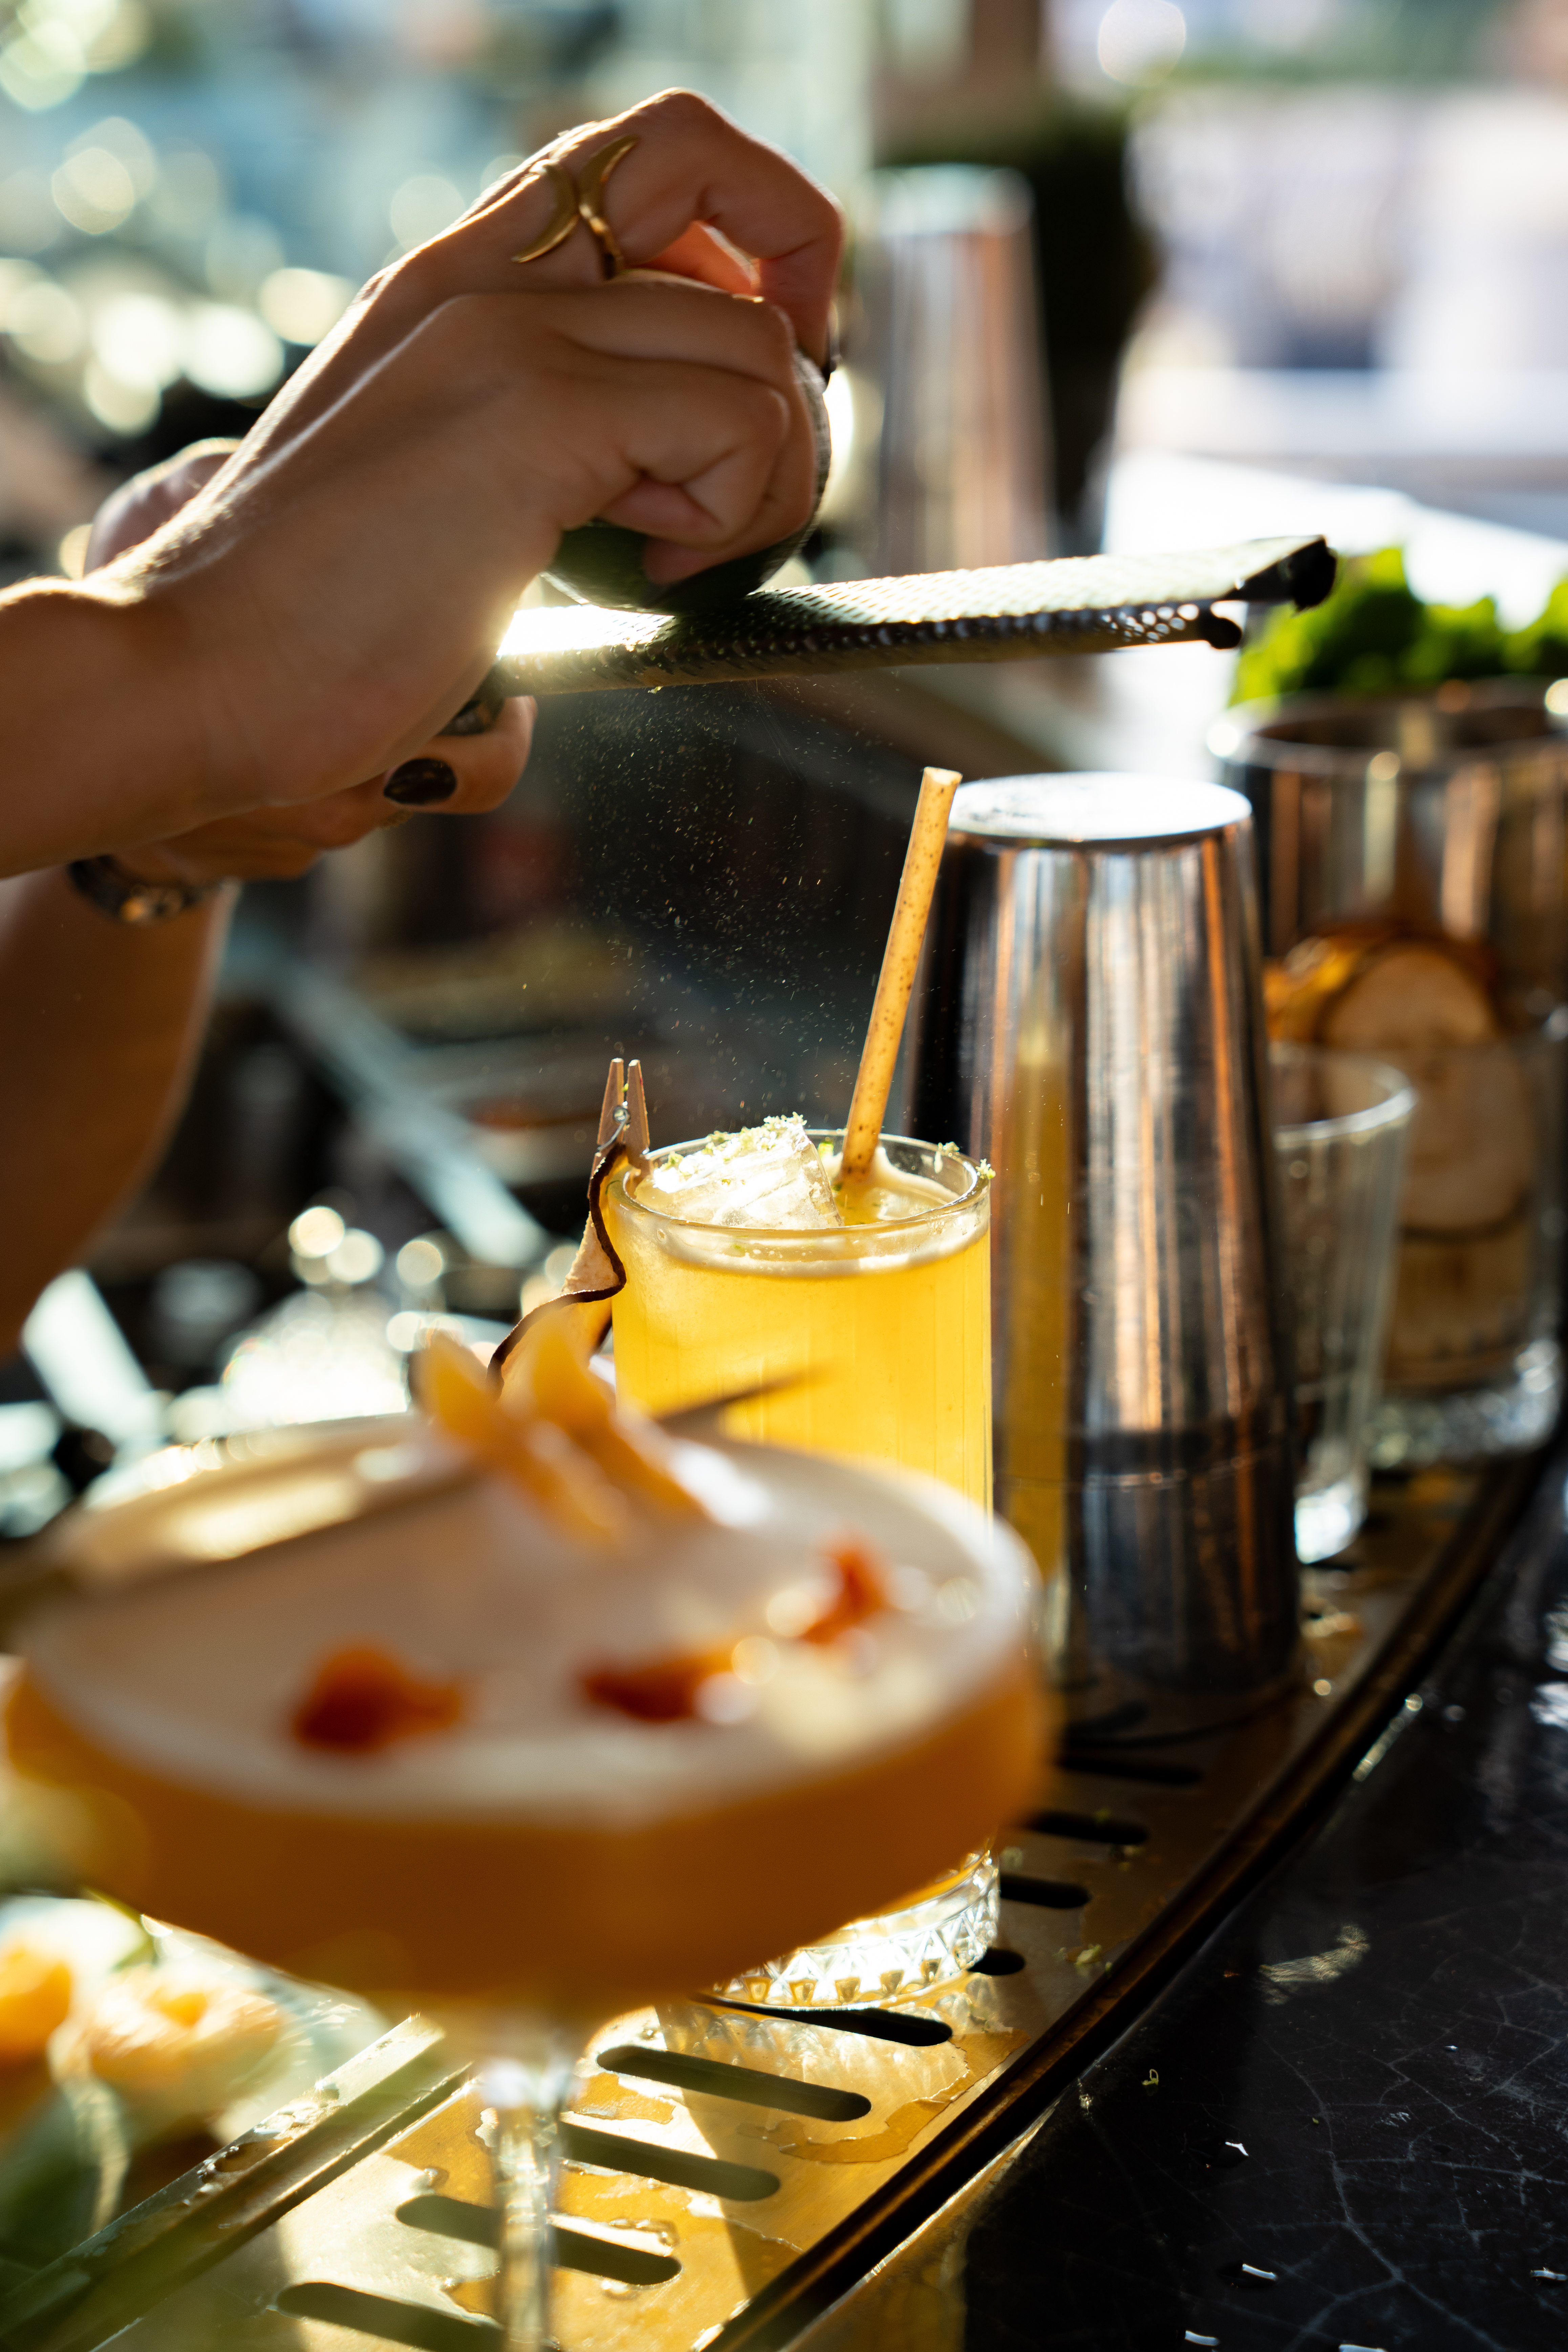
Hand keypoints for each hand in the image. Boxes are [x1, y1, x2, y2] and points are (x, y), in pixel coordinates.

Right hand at [6, 89, 839, 874]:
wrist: (204, 670)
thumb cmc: (321, 616)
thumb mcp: (449, 485)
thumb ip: (546, 438)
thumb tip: (669, 473)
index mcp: (462, 278)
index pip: (664, 160)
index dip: (756, 248)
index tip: (752, 379)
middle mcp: (489, 276)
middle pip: (736, 230)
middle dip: (791, 375)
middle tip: (739, 492)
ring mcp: (512, 335)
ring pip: (762, 347)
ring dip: (764, 476)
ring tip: (672, 556)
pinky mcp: (539, 416)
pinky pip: (740, 423)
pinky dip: (734, 518)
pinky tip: (650, 575)